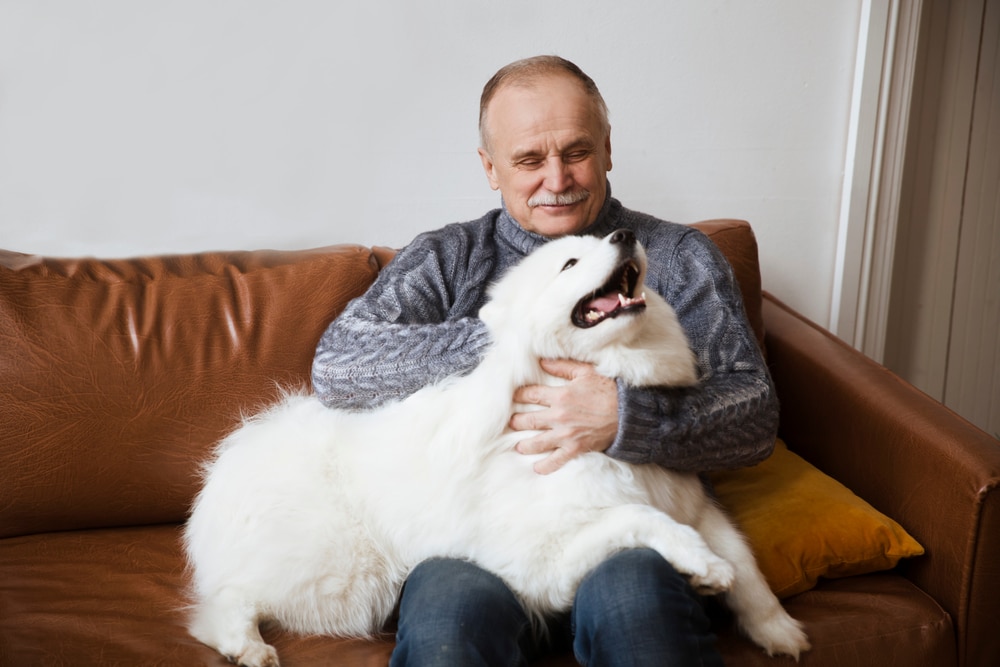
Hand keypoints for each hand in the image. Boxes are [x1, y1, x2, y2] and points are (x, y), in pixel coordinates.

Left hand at [509, 358, 617, 474]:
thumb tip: (542, 361)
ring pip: (537, 442)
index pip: (531, 395)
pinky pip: (556, 460)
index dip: (519, 396)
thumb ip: (562, 367)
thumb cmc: (609, 390)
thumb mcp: (585, 372)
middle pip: (528, 420)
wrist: (629, 413)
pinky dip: (545, 466)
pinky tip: (537, 468)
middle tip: (511, 423)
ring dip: (525, 445)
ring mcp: (566, 435)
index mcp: (560, 396)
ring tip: (519, 446)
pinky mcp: (575, 448)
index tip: (513, 397)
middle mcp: (559, 416)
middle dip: (517, 422)